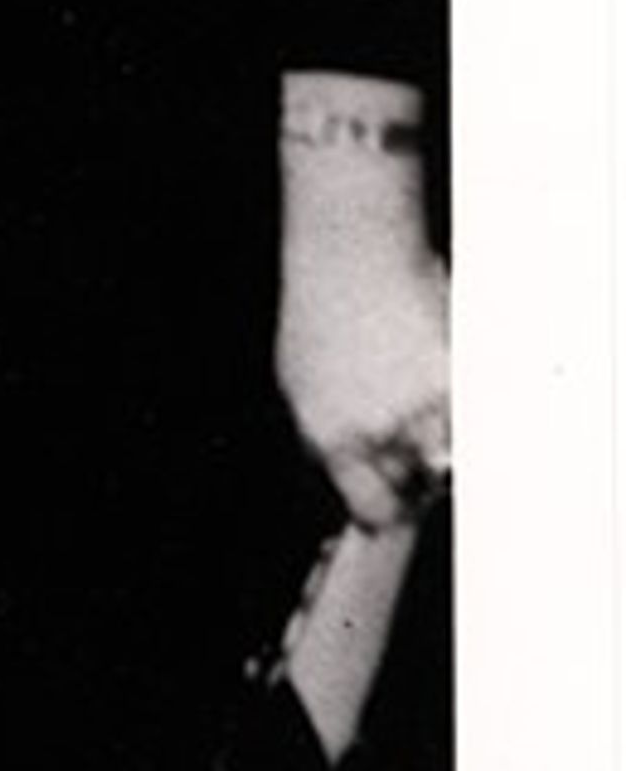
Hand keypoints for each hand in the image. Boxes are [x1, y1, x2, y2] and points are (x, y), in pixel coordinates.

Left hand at [275, 208, 453, 529]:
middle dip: (415, 472)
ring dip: (439, 435)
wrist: (349, 259)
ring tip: (410, 388)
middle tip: (402, 432)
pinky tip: (430, 368)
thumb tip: (354, 482)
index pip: (374, 511)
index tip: (393, 500)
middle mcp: (377, 434)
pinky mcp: (456, 384)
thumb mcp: (300, 388)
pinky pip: (470, 420)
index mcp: (332, 440)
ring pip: (448, 454)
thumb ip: (329, 442)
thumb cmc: (320, 320)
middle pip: (418, 489)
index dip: (387, 506)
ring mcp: (420, 411)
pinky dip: (461, 406)